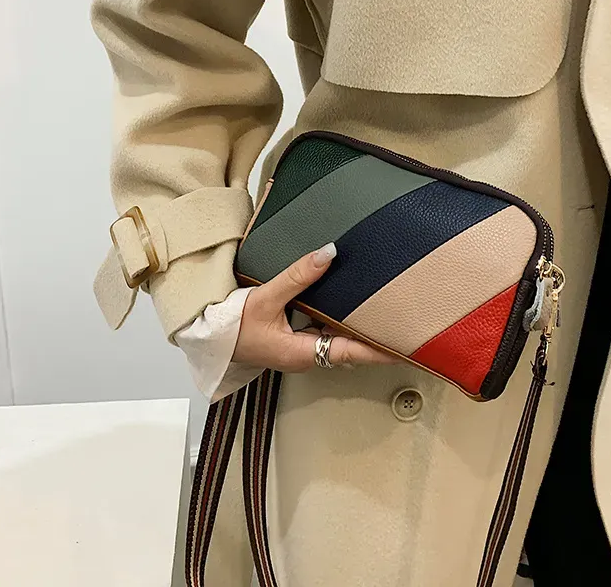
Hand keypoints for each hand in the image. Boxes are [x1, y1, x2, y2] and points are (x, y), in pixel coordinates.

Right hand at [232, 242, 396, 371]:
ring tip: (382, 309)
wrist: (205, 337)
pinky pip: (323, 330)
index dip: (380, 349)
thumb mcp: (265, 298)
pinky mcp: (293, 339)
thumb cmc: (231, 327)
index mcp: (302, 353)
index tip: (405, 346)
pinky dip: (338, 318)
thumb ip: (298, 276)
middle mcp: (306, 354)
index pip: (352, 353)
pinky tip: (347, 301)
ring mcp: (299, 348)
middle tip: (400, 320)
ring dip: (356, 326)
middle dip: (374, 335)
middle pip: (349, 346)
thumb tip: (328, 254)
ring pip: (337, 338)